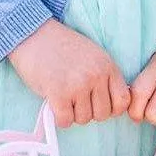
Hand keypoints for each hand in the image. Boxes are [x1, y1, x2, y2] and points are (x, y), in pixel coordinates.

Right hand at [8, 20, 130, 126]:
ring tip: (63, 96)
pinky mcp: (58, 93)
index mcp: (107, 66)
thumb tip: (113, 107)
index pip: (123, 102)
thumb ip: (105, 77)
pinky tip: (55, 104)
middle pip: (102, 115)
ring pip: (83, 119)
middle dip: (89, 112)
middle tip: (75, 99)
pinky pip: (65, 121)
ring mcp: (78, 85)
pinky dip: (59, 118)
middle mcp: (96, 76)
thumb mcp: (93, 56)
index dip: (111, 109)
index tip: (97, 104)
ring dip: (72, 113)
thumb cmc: (62, 47)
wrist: (33, 34)